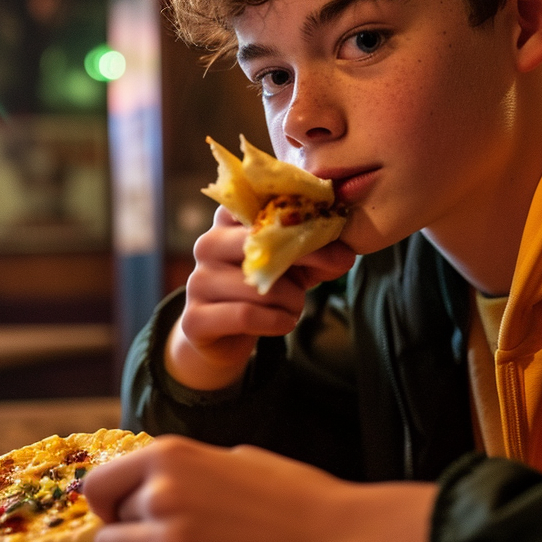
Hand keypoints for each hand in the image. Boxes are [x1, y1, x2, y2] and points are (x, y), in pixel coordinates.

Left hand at [84, 434, 439, 541]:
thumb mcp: (231, 457)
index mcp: (171, 454)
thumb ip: (184, 468)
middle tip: (163, 532)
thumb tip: (149, 480)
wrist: (332, 538)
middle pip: (107, 522)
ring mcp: (168, 541)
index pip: (98, 482)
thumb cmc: (290, 493)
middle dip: (128, 528)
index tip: (121, 509)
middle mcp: (161, 494)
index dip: (107, 500)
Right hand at [168, 205, 354, 389]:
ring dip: (291, 301)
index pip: (263, 205)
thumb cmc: (264, 290)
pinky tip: (284, 322)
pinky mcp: (195, 318)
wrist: (224, 337)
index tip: (326, 234)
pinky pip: (247, 315)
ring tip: (294, 308)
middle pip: (258, 242)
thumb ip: (319, 255)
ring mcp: (198, 281)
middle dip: (302, 259)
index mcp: (228, 221)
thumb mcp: (295, 267)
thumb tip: (346, 255)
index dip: (299, 219)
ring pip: (259, 286)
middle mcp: (207, 244)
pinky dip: (277, 321)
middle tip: (314, 279)